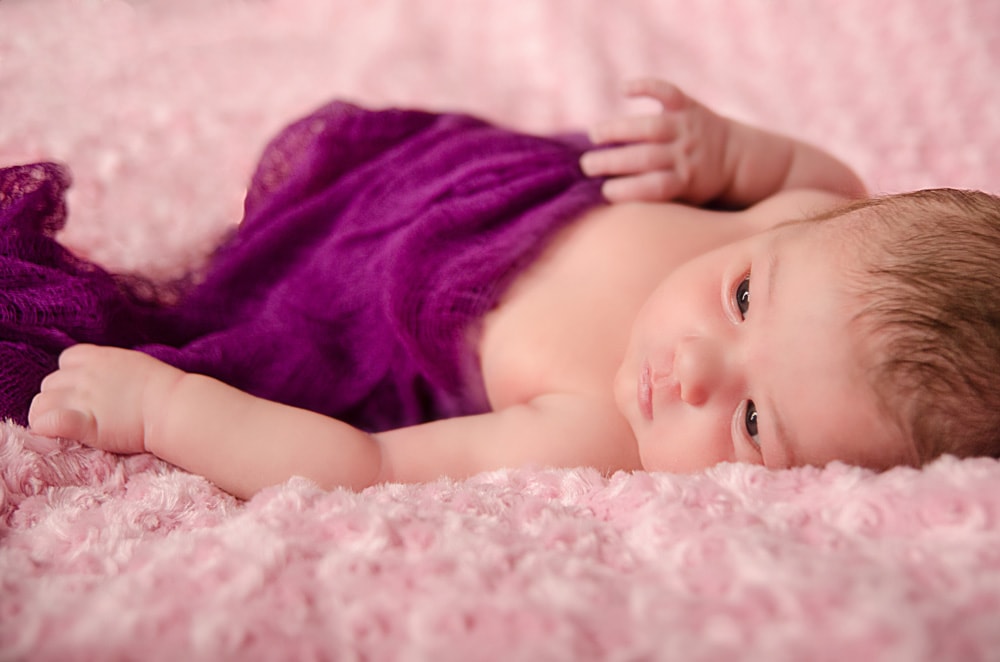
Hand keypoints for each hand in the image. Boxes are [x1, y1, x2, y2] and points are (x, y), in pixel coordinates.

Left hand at [28, 345, 185, 454]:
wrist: (174, 407)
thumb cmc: (164, 389)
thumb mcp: (134, 365)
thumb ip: (111, 368)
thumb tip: (106, 377)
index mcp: (98, 358)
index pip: (66, 361)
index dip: (71, 378)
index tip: (84, 392)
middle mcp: (84, 375)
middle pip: (50, 383)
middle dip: (59, 398)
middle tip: (78, 414)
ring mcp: (81, 398)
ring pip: (40, 403)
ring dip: (48, 414)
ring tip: (65, 427)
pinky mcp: (83, 424)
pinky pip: (46, 422)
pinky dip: (45, 427)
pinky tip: (55, 433)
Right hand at [580, 78, 732, 203]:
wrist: (735, 159)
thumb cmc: (695, 188)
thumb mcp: (683, 202)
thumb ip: (653, 200)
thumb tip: (607, 205)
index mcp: (685, 181)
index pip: (655, 187)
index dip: (629, 190)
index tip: (604, 192)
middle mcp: (686, 153)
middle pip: (646, 157)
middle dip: (613, 161)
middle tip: (586, 165)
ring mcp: (687, 128)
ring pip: (650, 127)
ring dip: (619, 129)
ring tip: (594, 135)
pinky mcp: (688, 106)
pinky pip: (667, 92)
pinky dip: (646, 86)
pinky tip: (623, 89)